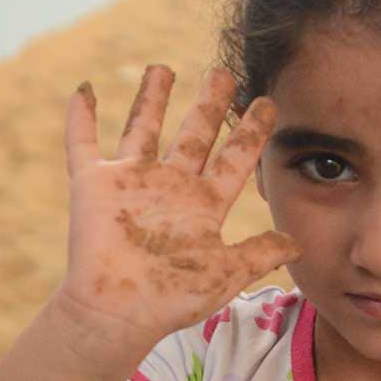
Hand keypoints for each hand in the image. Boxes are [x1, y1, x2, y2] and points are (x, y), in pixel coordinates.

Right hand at [56, 64, 298, 368]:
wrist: (117, 313)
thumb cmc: (171, 300)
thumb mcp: (226, 275)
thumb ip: (260, 254)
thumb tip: (300, 245)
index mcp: (202, 205)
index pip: (234, 159)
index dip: (250, 132)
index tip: (267, 103)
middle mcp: (170, 188)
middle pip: (193, 134)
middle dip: (209, 103)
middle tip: (224, 72)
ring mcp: (131, 183)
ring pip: (143, 129)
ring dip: (151, 99)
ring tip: (163, 67)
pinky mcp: (93, 185)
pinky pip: (83, 143)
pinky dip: (80, 117)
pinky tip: (83, 88)